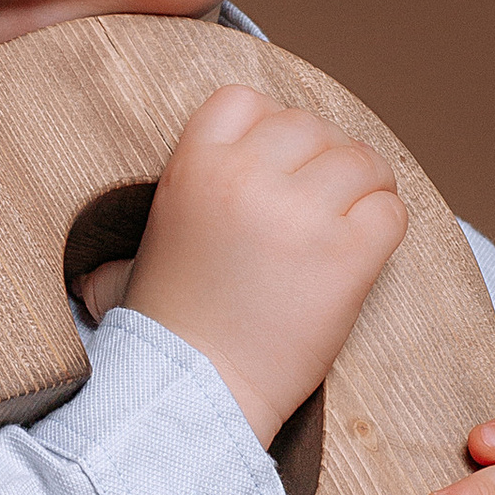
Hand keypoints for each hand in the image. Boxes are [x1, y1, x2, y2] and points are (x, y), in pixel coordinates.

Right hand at [122, 87, 406, 449]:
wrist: (194, 393)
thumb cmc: (167, 330)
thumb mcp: (140, 252)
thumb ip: (158, 224)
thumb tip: (105, 267)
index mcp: (194, 165)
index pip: (246, 100)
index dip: (268, 127)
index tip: (275, 164)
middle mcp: (247, 178)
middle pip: (311, 127)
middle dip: (322, 160)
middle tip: (320, 202)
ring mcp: (302, 215)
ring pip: (362, 162)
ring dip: (364, 189)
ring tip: (349, 222)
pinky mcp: (348, 256)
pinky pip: (390, 210)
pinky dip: (384, 226)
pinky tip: (363, 251)